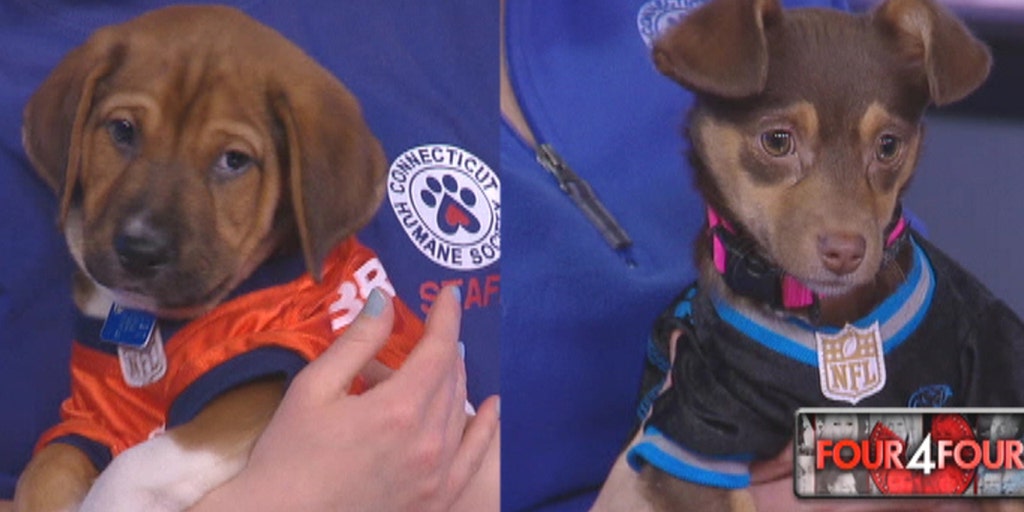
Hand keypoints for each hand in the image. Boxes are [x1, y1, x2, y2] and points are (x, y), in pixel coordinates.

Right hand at [192, 286, 498, 511]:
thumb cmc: (287, 456)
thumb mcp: (314, 388)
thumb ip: (357, 342)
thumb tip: (384, 299)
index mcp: (398, 408)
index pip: (437, 350)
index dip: (446, 317)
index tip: (450, 294)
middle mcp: (428, 441)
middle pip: (450, 379)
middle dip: (444, 347)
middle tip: (432, 329)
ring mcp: (436, 475)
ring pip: (460, 412)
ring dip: (455, 380)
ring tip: (446, 361)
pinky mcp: (435, 501)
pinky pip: (472, 459)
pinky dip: (485, 429)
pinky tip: (492, 408)